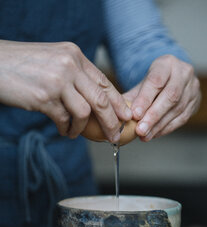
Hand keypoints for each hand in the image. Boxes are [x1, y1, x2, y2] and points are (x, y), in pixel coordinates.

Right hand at [0, 40, 131, 142]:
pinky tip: (63, 130)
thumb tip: (93, 100)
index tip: (126, 116)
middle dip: (111, 122)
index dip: (118, 102)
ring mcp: (57, 81)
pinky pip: (64, 120)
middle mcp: (69, 66)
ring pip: (84, 113)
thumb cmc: (24, 65)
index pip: (104, 82)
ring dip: (82, 129)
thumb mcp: (55, 62)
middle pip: (101, 100)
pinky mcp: (44, 97)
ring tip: (74, 133)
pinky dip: (66, 129)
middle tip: (114, 136)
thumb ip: (75, 76)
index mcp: (75, 56)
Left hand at [124, 55, 200, 140]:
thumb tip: (116, 114)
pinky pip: (182, 118)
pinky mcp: (195, 102)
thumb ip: (131, 98)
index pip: (156, 81)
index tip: (134, 114)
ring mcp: (192, 87)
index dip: (145, 99)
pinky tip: (154, 134)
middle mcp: (183, 73)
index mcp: (167, 63)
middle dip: (153, 116)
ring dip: (159, 125)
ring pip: (177, 109)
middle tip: (140, 130)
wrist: (172, 80)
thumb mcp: (141, 84)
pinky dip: (166, 128)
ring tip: (144, 135)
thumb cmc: (153, 83)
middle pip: (170, 96)